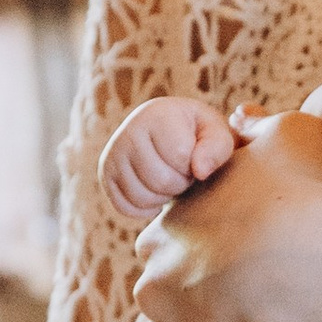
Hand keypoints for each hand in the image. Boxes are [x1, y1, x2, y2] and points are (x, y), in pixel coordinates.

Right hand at [101, 94, 238, 223]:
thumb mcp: (216, 133)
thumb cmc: (197, 134)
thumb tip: (199, 171)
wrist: (169, 133)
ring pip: (143, 197)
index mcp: (156, 113)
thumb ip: (217, 148)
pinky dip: (146, 208)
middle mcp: (128, 131)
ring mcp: (112, 153)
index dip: (195, 166)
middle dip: (181, 183)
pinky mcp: (105, 175)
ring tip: (171, 177)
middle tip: (184, 171)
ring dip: (165, 196)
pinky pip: (126, 208)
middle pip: (161, 180)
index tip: (195, 155)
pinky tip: (156, 191)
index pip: (180, 157)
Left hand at [132, 110, 321, 321]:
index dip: (221, 229)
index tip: (256, 239)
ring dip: (216, 319)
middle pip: (174, 270)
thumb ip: (257, 127)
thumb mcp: (293, 133)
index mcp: (177, 205)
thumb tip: (239, 120)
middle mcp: (159, 257)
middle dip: (205, 275)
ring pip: (186, 319)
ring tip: (270, 318)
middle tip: (260, 280)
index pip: (182, 220)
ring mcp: (171, 314)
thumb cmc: (312, 197)